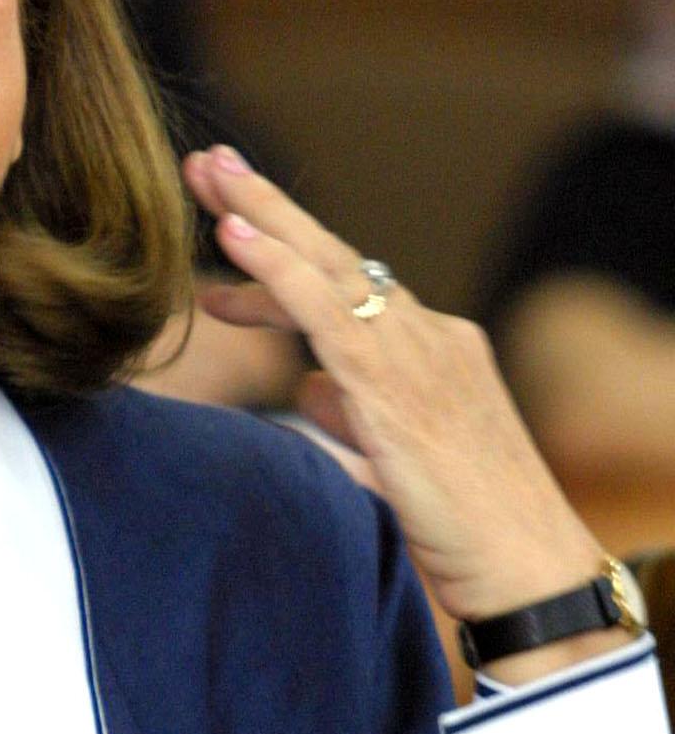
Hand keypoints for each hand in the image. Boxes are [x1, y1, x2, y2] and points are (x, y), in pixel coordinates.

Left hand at [182, 148, 609, 630]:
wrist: (527, 568)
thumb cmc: (467, 529)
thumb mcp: (394, 458)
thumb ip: (352, 413)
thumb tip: (306, 390)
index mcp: (430, 350)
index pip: (343, 289)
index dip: (282, 259)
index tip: (227, 233)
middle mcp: (426, 335)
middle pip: (333, 255)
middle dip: (267, 206)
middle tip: (211, 164)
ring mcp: (415, 352)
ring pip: (325, 265)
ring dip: (260, 216)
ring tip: (207, 176)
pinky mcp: (394, 383)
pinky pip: (325, 309)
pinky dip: (276, 267)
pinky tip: (232, 235)